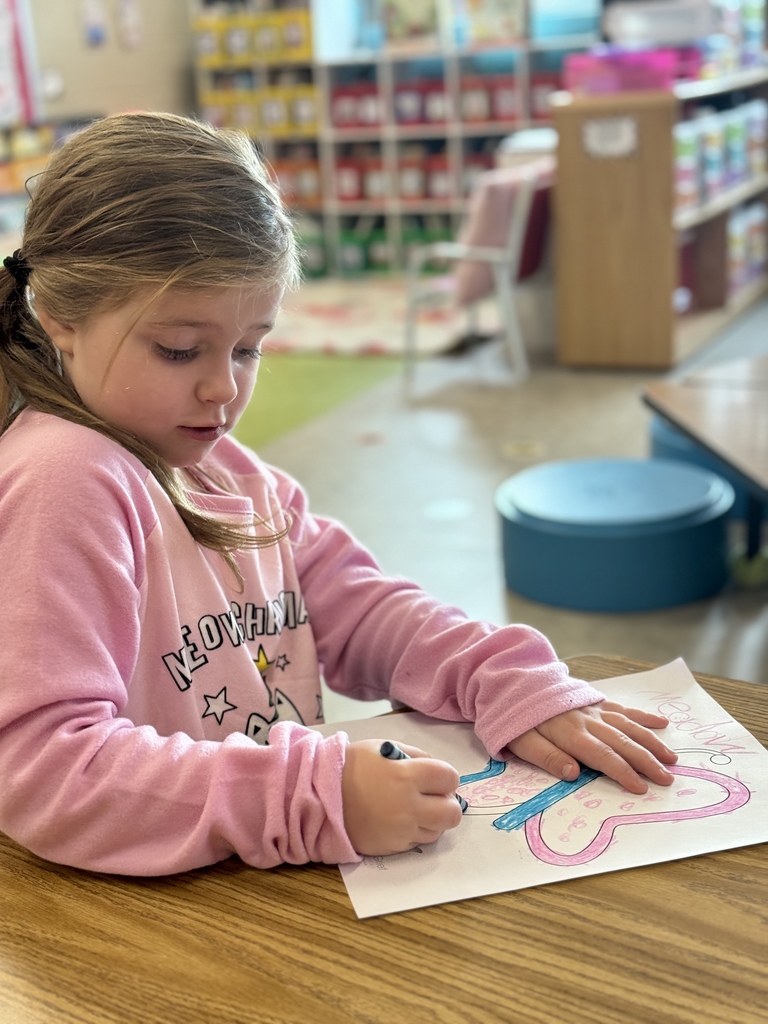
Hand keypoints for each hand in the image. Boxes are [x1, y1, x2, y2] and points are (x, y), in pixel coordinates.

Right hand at [341, 739, 462, 855]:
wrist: (321, 795)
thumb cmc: (353, 767)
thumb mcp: (386, 748)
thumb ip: (416, 756)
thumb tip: (438, 771)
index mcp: (407, 775)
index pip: (450, 779)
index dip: (445, 777)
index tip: (436, 778)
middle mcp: (408, 806)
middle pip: (452, 812)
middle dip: (448, 803)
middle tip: (434, 797)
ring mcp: (401, 830)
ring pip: (438, 830)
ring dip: (433, 819)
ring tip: (414, 808)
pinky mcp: (392, 847)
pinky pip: (418, 842)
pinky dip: (416, 831)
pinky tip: (401, 820)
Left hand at [506, 701, 678, 794]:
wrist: (514, 681)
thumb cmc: (516, 717)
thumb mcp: (521, 742)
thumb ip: (547, 757)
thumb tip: (573, 774)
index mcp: (570, 734)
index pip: (602, 756)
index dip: (622, 772)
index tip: (641, 787)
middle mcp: (588, 720)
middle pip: (622, 743)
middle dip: (647, 762)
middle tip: (667, 779)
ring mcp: (594, 709)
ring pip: (629, 726)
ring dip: (651, 742)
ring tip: (671, 759)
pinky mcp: (596, 701)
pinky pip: (624, 709)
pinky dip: (643, 716)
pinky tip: (662, 723)